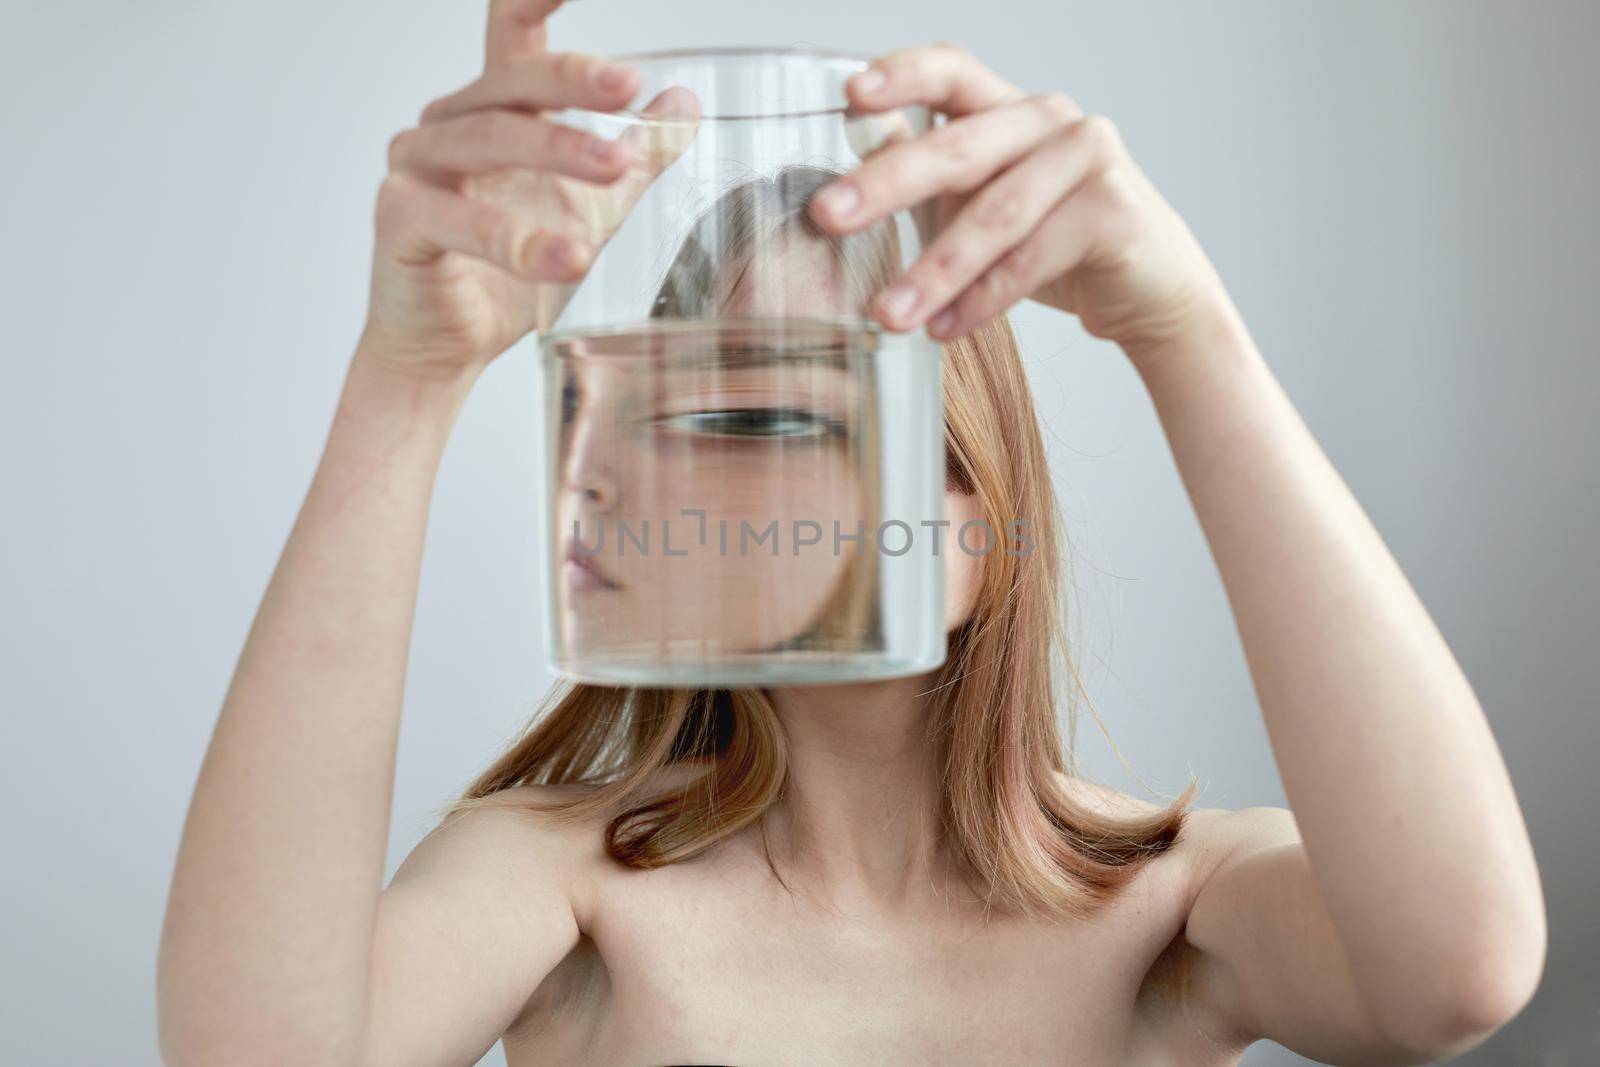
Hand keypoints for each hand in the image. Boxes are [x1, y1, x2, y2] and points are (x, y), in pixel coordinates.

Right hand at [360, 0, 699, 381]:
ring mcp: (416, 166)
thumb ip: (636, 153)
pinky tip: (569, 257)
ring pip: (488, 140)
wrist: (452, 346)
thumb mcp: (591, 207)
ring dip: (557, 151)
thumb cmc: (509, 272)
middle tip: (629, 87)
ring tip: (616, 169)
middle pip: (511, 82)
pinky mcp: (399, 220)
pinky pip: (459, 221)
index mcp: (493, 108)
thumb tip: (685, 101)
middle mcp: (448, 123)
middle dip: (572, 79)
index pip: (513, 30)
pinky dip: (519, 241)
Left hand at [808, 43, 1242, 360]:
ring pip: (995, 215)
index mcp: (1009, 108)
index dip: (901, 75)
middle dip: (885, 185)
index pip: (951, 70)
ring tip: (887, 314)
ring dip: (933, 270)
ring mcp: (1088, 158)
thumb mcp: (978, 206)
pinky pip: (1031, 259)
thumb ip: (926, 180)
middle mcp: (1050, 120)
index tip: (850, 95)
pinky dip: (981, 300)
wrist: (1148, 292)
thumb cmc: (1054, 244)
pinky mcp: (1114, 210)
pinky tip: (944, 329)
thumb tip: (845, 169)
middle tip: (827, 216)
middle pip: (958, 148)